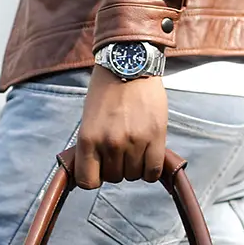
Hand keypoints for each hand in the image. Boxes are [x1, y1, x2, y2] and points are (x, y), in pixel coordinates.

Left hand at [75, 66, 167, 188]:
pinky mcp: (155, 137)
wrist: (129, 63)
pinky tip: (149, 156)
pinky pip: (153, 171)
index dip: (94, 178)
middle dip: (117, 167)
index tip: (100, 169)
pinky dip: (151, 169)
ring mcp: (134, 141)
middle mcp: (110, 143)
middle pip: (114, 178)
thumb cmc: (106, 90)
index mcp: (88, 139)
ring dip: (135, 166)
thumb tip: (95, 172)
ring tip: (135, 147)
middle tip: (121, 149)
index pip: (88, 181)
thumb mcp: (88, 120)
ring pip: (134, 175)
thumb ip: (91, 147)